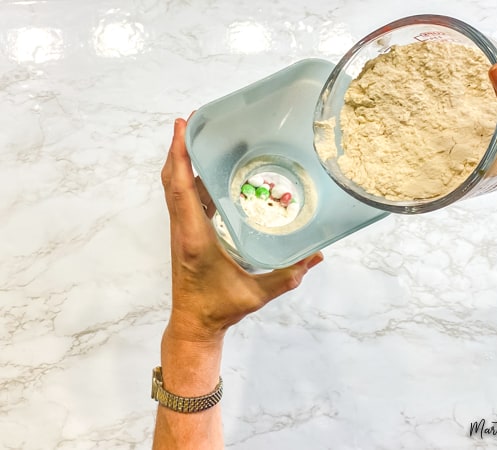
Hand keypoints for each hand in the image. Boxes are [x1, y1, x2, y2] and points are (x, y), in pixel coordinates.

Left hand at [160, 117, 322, 344]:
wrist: (193, 325)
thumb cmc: (220, 309)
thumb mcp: (257, 294)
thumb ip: (288, 275)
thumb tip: (317, 255)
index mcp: (195, 238)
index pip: (182, 188)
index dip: (180, 154)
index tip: (183, 125)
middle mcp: (183, 229)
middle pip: (172, 179)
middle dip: (179, 147)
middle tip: (194, 120)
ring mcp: (182, 231)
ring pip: (174, 188)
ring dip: (182, 161)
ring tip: (201, 137)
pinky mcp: (186, 235)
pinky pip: (183, 199)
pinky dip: (189, 179)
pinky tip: (208, 172)